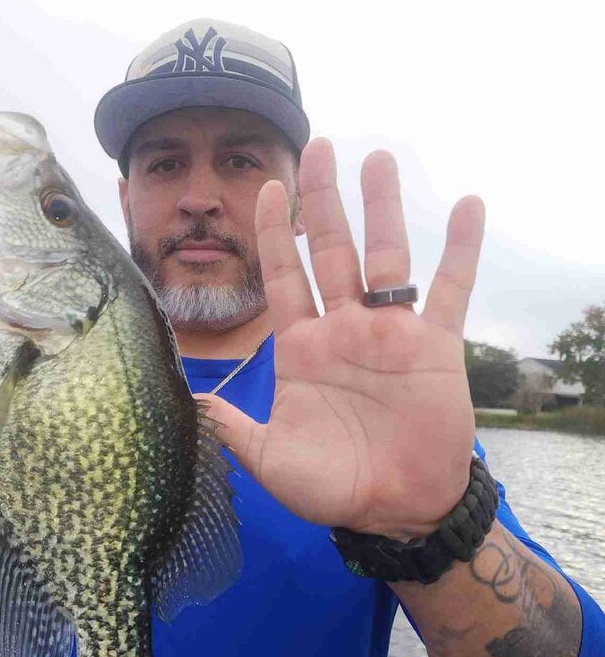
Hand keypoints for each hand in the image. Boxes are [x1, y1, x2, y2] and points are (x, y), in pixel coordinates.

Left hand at [196, 139, 484, 539]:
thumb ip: (231, 427)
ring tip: (377, 158)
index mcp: (301, 348)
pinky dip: (460, 249)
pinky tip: (470, 206)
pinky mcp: (434, 348)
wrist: (395, 511)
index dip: (277, 231)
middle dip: (325, 200)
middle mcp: (343, 330)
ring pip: (386, 257)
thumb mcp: (270, 459)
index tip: (270, 186)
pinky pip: (450, 290)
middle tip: (320, 145)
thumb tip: (185, 403)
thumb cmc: (332, 489)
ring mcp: (389, 334)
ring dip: (382, 208)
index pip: (284, 275)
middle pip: (333, 250)